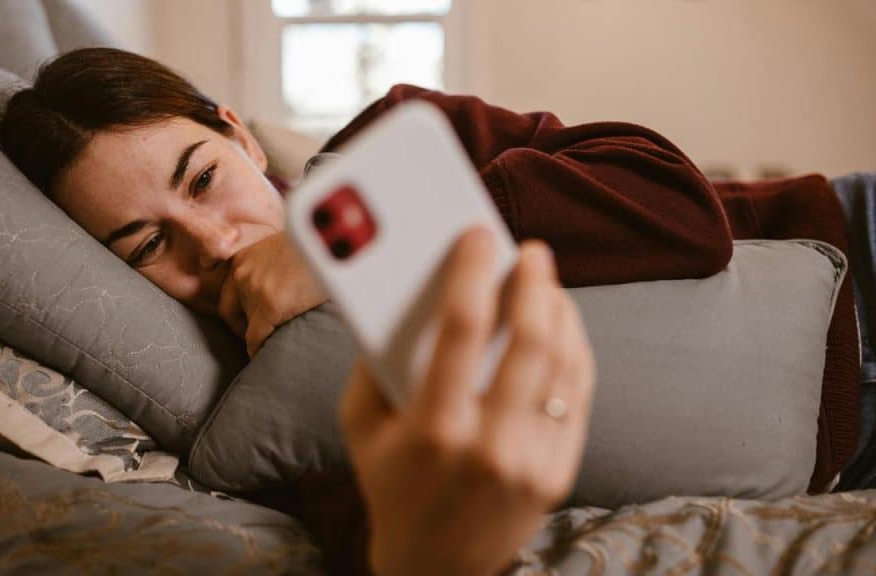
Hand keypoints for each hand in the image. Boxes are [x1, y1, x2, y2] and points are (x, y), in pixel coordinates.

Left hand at [218, 232, 328, 356]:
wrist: (334, 240)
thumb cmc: (320, 244)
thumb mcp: (287, 247)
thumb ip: (274, 263)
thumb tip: (282, 283)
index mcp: (245, 256)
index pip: (228, 291)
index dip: (238, 310)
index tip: (249, 321)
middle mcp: (242, 271)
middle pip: (229, 310)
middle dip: (240, 326)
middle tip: (255, 336)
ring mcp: (254, 288)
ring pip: (247, 325)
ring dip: (258, 335)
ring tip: (272, 343)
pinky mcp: (270, 305)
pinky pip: (255, 337)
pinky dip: (257, 349)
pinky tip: (264, 355)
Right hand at [339, 228, 595, 575]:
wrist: (435, 567)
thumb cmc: (390, 484)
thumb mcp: (359, 426)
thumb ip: (372, 361)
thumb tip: (404, 292)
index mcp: (433, 429)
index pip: (461, 330)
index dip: (472, 272)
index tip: (479, 235)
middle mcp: (489, 445)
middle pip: (527, 340)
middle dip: (533, 283)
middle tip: (530, 251)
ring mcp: (532, 462)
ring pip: (562, 363)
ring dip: (559, 310)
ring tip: (547, 281)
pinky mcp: (559, 472)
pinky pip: (577, 395)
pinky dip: (574, 349)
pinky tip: (562, 324)